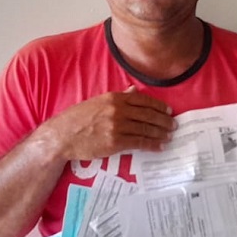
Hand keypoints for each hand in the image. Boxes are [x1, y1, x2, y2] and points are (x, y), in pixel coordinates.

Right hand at [39, 86, 175, 160]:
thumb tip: (133, 90)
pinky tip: (158, 146)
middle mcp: (117, 110)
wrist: (62, 136)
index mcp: (114, 98)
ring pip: (145, 129)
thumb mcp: (97, 102)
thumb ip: (118, 96)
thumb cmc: (77, 119)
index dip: (158, 106)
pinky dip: (151, 144)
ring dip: (160, 133)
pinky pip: (139, 142)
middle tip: (173, 125)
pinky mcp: (115, 142)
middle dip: (163, 120)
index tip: (168, 111)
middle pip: (148, 114)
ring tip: (169, 135)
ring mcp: (116, 126)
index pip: (143, 100)